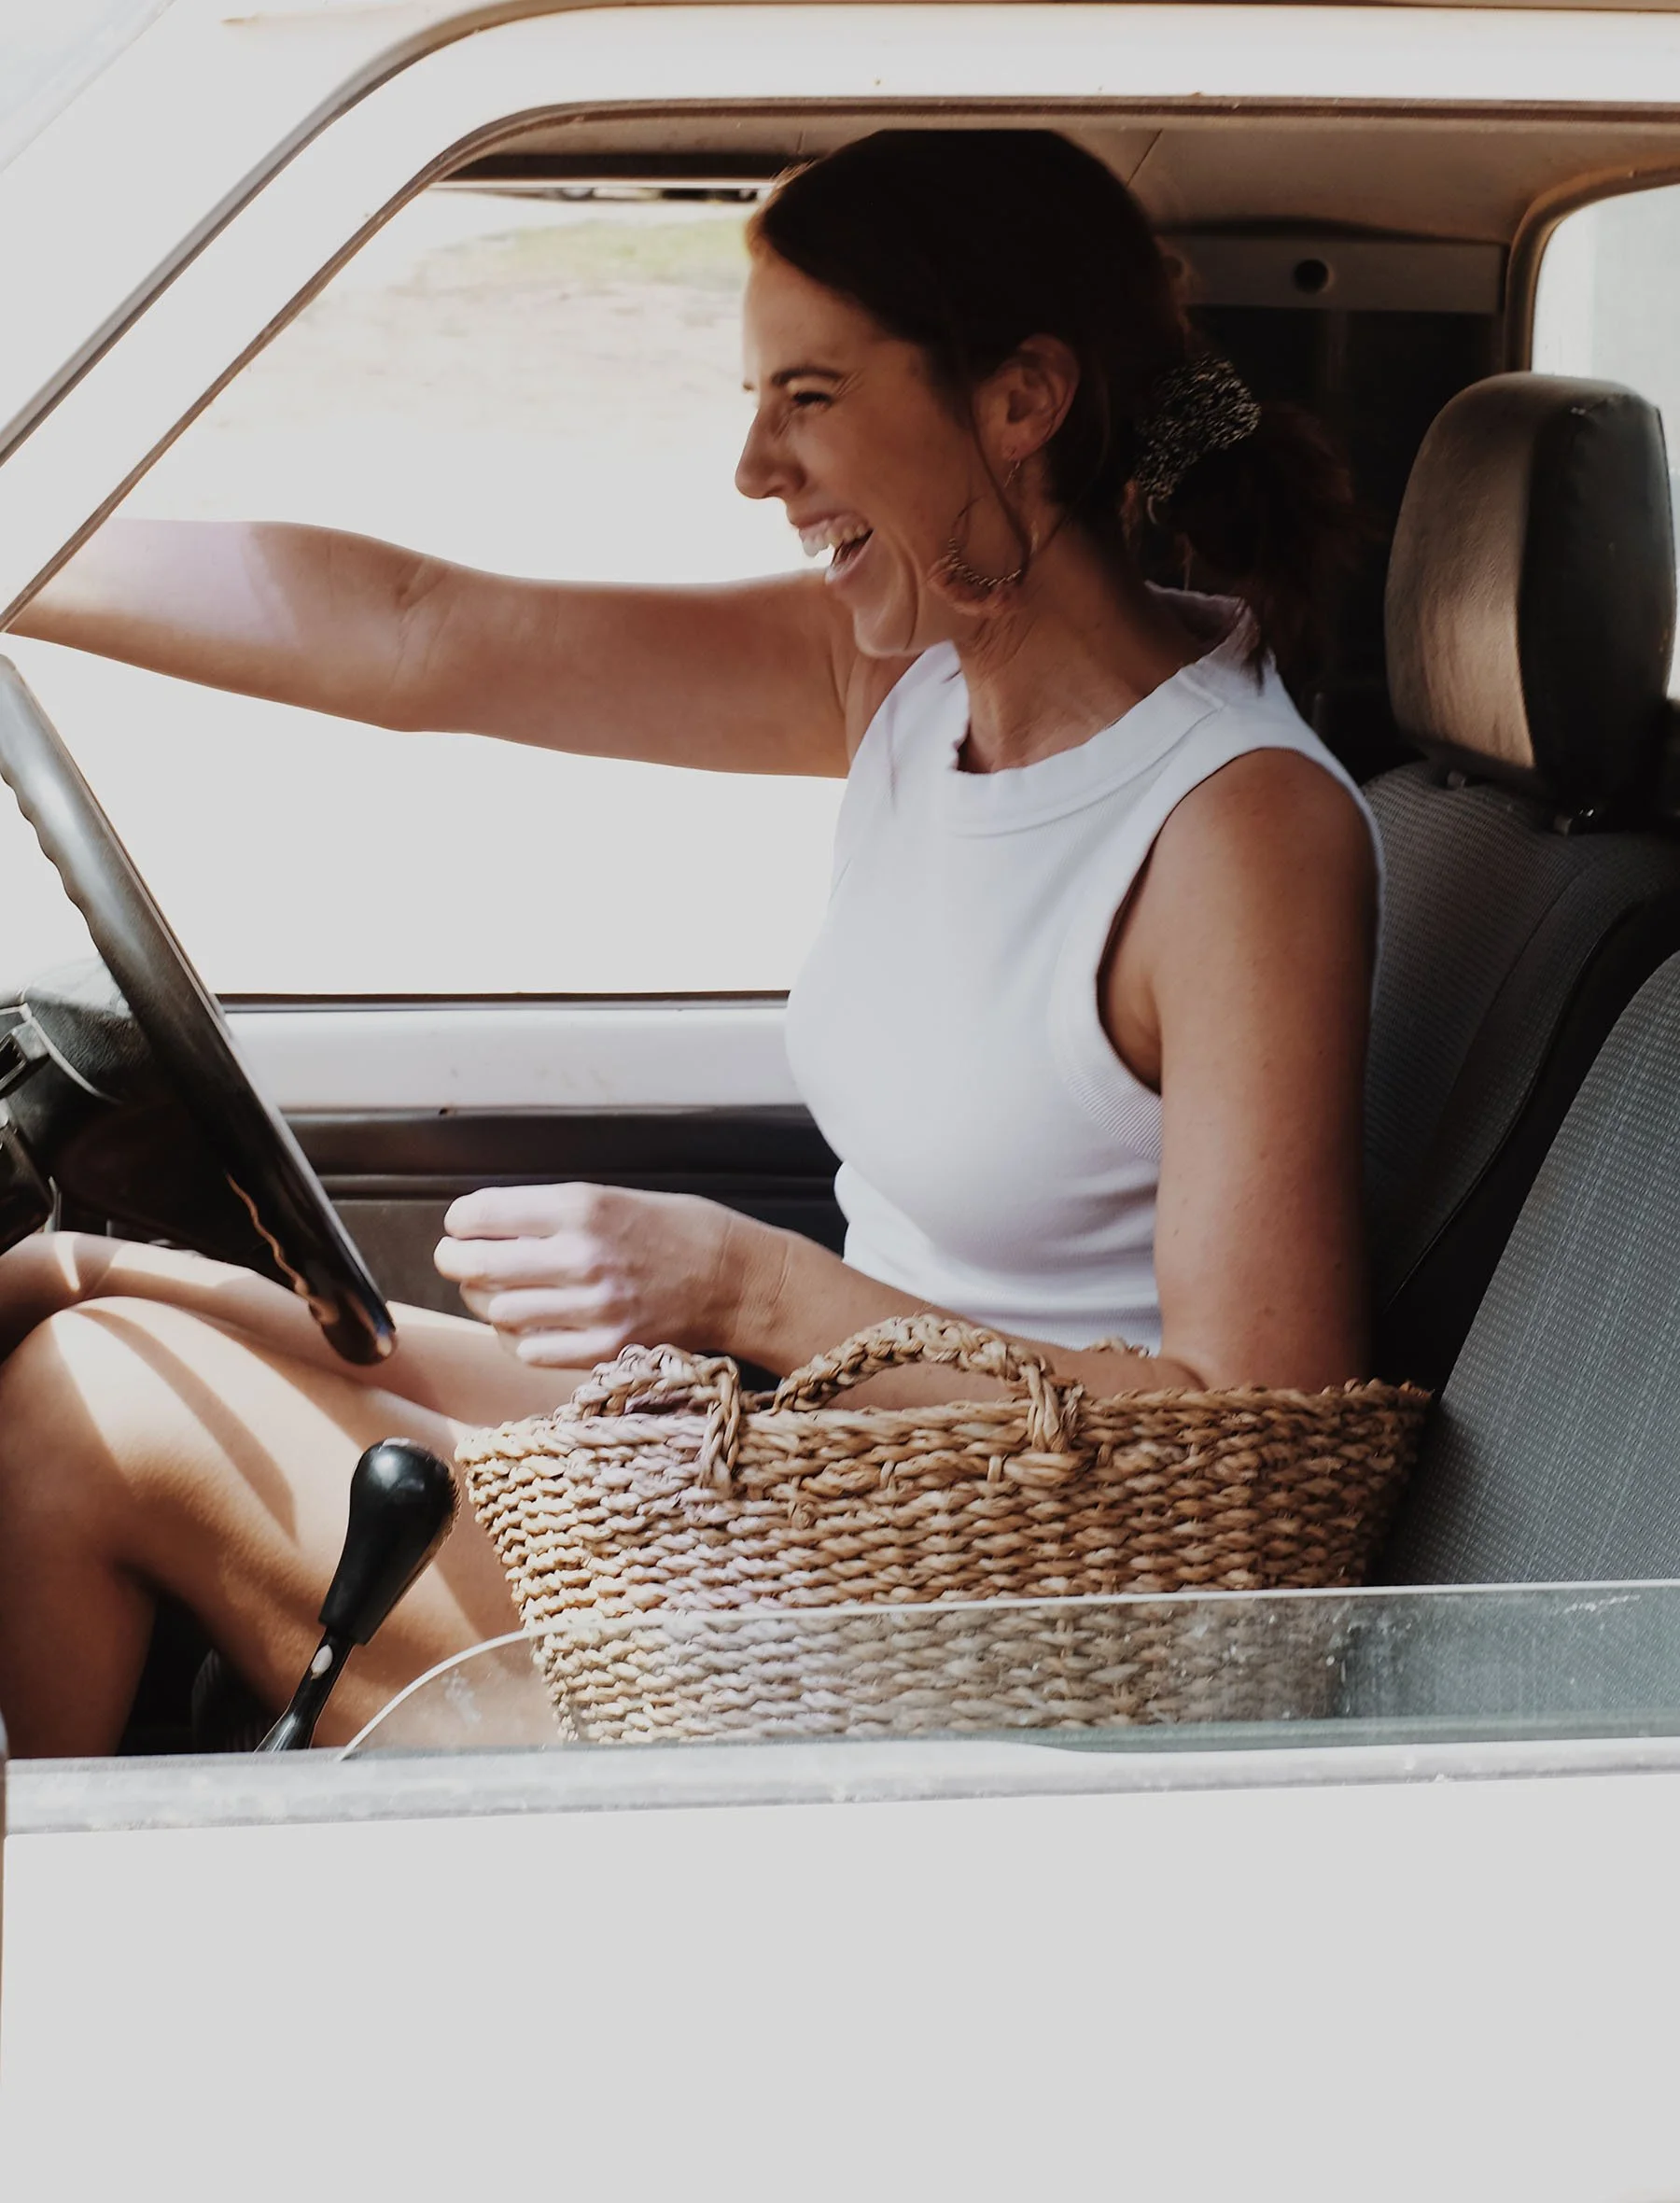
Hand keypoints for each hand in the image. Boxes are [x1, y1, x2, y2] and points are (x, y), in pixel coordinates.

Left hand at [433, 1182, 769, 1368]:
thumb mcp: (616, 1198)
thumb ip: (556, 1213)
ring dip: (486, 1300)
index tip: (460, 1224)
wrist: (739, 1280)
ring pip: (498, 1310)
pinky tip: (528, 1323)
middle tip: (455, 1259)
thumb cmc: (683, 1232)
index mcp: (583, 1207)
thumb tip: (491, 1227)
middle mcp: (582, 1256)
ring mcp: (592, 1307)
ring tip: (496, 1291)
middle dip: (455, 1261)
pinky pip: (530, 1349)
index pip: (484, 1214)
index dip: (460, 1220)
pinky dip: (518, 1337)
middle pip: (477, 1265)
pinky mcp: (603, 1348)